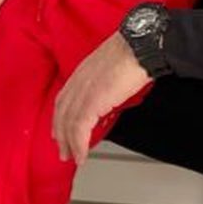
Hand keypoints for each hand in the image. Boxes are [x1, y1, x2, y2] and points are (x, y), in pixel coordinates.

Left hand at [52, 31, 150, 164]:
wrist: (141, 46)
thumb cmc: (135, 51)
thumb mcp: (113, 65)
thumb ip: (106, 79)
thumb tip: (112, 91)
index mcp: (83, 70)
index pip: (64, 97)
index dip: (61, 116)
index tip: (61, 129)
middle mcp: (79, 80)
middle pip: (62, 111)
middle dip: (61, 133)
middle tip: (63, 149)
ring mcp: (84, 90)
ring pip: (68, 122)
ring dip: (69, 143)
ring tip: (73, 157)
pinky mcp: (92, 101)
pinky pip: (79, 128)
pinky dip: (79, 144)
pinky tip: (82, 155)